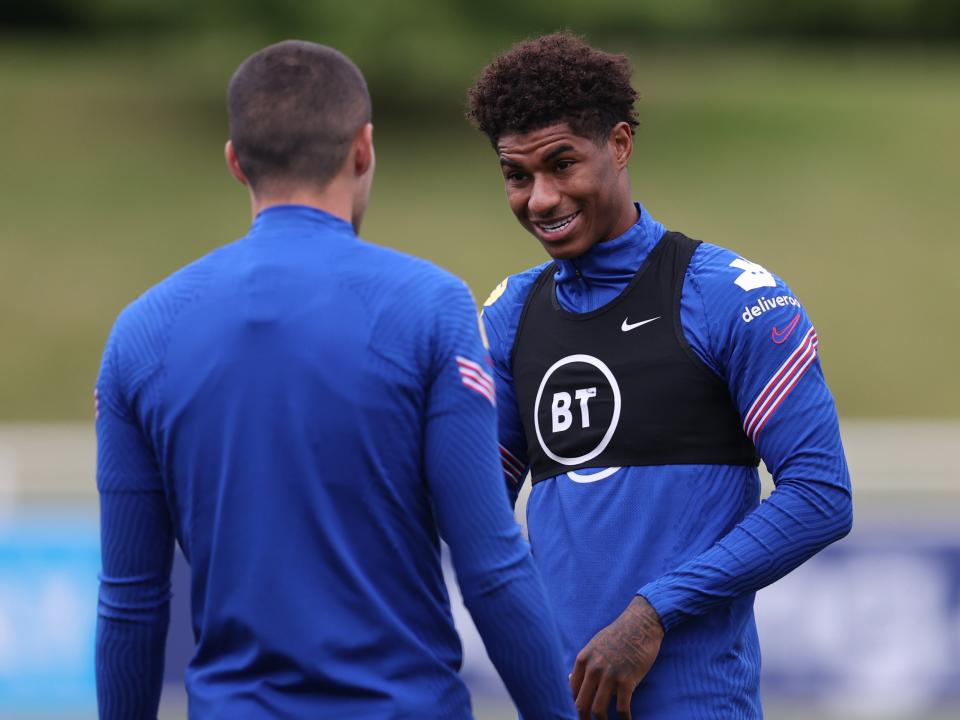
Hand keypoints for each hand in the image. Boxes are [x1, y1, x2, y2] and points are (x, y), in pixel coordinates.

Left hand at [569, 595, 663, 719]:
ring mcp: (610, 675)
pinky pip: (622, 708)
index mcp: (583, 659)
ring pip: (598, 710)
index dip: (571, 706)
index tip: (576, 714)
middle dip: (581, 719)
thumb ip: (583, 664)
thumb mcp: (594, 645)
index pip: (569, 691)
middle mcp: (593, 668)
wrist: (641, 624)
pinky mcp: (627, 680)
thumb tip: (570, 680)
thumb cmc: (618, 635)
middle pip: (580, 704)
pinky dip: (624, 719)